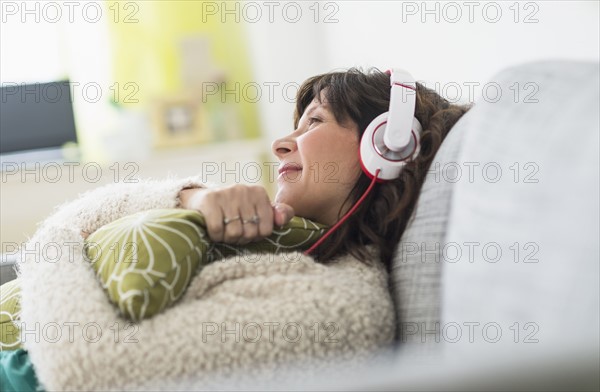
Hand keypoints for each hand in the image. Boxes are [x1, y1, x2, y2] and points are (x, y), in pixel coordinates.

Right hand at [178, 185, 293, 243]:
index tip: (248, 230)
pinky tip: (214, 230)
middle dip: (241, 239)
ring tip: (225, 231)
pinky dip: (215, 236)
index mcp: (259, 193)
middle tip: (234, 232)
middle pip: (249, 233)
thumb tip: (282, 220)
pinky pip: (217, 231)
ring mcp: (226, 194)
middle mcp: (244, 190)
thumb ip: (279, 214)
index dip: (256, 237)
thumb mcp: (258, 210)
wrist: (201, 200)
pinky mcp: (210, 201)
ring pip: (233, 233)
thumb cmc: (235, 209)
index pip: (266, 230)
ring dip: (227, 239)